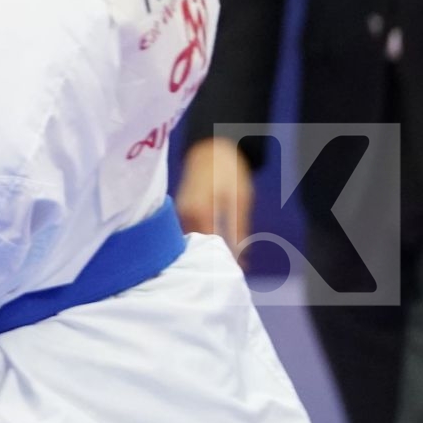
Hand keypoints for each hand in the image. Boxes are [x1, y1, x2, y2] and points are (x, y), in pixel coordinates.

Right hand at [176, 138, 254, 263]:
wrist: (210, 149)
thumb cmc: (228, 172)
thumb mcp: (240, 200)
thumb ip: (238, 229)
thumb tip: (242, 257)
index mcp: (200, 212)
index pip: (210, 247)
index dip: (224, 261)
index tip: (236, 273)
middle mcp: (185, 214)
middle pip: (199, 247)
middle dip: (215, 258)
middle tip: (235, 269)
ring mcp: (180, 212)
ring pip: (194, 240)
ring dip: (209, 249)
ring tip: (229, 258)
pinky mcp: (181, 211)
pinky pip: (191, 231)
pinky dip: (204, 239)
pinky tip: (218, 244)